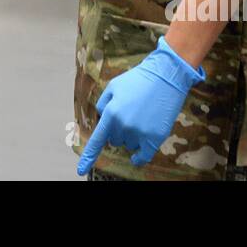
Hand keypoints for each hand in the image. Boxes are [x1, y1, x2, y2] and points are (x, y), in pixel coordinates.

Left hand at [76, 35, 204, 174]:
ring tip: (141, 117)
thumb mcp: (113, 86)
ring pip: (129, 145)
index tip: (81, 171)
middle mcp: (124, 126)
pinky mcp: (155, 137)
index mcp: (111, 113)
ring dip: (131, 136)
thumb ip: (103, 104)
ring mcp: (140, 133)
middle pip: (115, 140)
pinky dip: (139, 157)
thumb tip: (101, 119)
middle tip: (129, 114)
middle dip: (118, 130)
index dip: (88, 157)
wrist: (166, 76)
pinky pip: (143, 156)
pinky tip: (137, 157)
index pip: (97, 140)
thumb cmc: (138, 79)